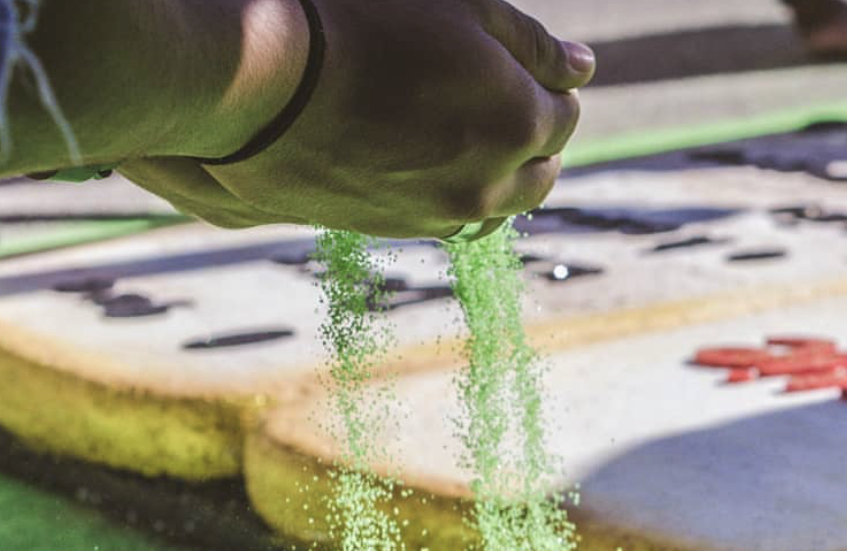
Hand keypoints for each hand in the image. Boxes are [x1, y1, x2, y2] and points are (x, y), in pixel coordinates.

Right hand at [120, 0, 595, 236]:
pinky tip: (437, 166)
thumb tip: (583, 68)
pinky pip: (452, 222)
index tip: (534, 67)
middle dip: (538, 140)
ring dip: (504, 176)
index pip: (566, 116)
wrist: (263, 87)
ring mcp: (443, 216)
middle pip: (542, 174)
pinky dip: (460, 195)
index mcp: (518, 122)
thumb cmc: (361, 22)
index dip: (555, 87)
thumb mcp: (459, 5)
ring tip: (479, 141)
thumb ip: (531, 43)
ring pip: (500, 208)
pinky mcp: (399, 231)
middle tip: (513, 103)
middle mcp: (490, 184)